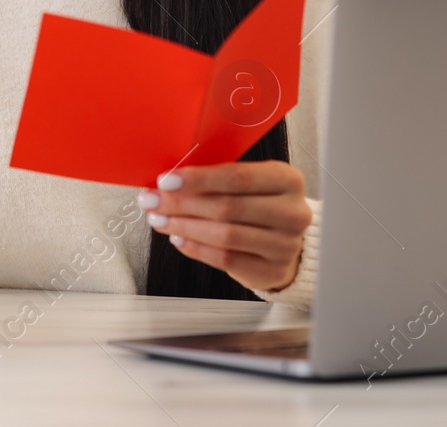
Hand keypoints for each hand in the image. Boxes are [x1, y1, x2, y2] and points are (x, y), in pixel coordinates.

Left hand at [136, 160, 311, 292]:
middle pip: (228, 207)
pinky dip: (196, 248)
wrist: (284, 240)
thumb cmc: (260, 204)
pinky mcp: (272, 270)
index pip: (237, 177)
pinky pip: (225, 259)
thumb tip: (169, 181)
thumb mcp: (249, 182)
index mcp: (287, 179)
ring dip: (185, 227)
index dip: (198, 179)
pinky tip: (178, 238)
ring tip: (160, 220)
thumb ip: (217, 178)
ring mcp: (285, 244)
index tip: (166, 180)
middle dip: (182, 204)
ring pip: (224, 235)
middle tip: (154, 201)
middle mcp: (292, 212)